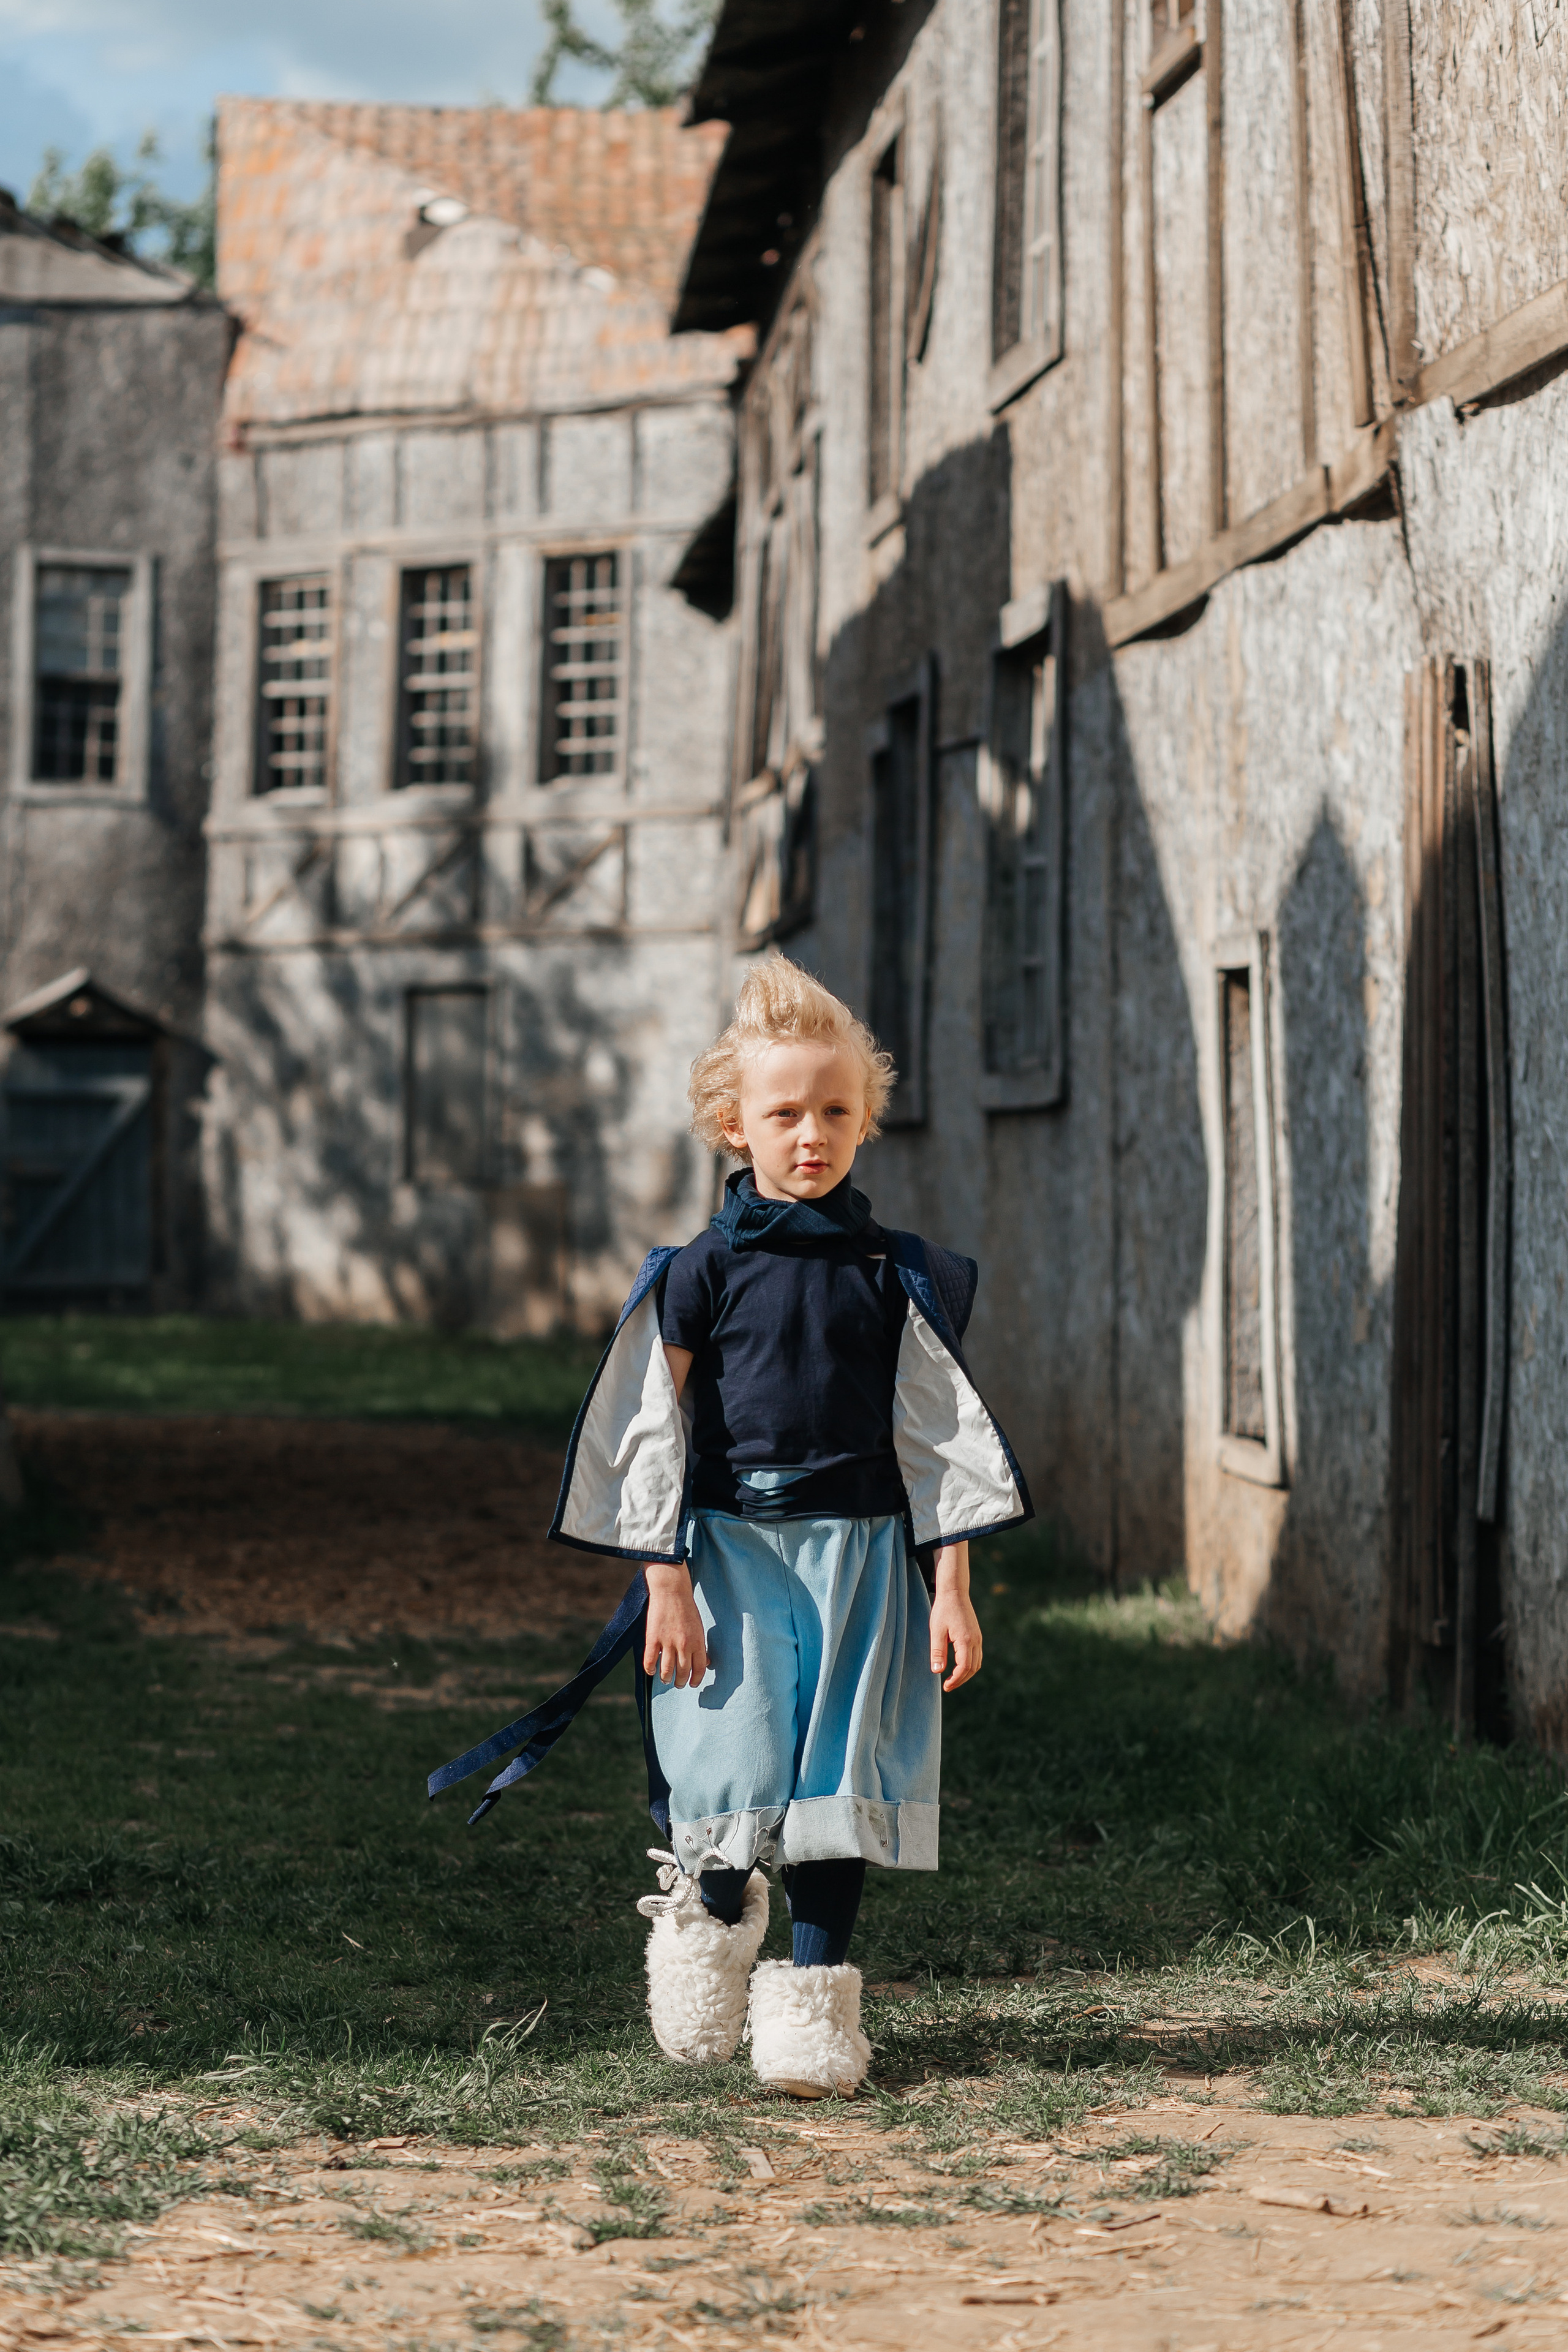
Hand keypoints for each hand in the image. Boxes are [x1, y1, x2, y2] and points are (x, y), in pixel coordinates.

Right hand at [643, 1561, 708, 1687]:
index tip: (692, 1684)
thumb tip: (706, 1662)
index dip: (696, 1680)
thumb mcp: (699, 1628)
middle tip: (678, 1684)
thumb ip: (701, 1646)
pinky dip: (650, 1669)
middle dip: (681, 1682)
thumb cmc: (687, 1609)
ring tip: (666, 1680)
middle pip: (683, 1672)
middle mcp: (683, 1645)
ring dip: (666, 1679)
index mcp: (697, 1642)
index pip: (699, 1668)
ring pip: (667, 1670)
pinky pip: (650, 1660)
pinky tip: (652, 1671)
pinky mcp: (653, 1638)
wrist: (671, 1591)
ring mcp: (667, 1642)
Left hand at [930, 1541, 981, 1691]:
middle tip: (948, 1686)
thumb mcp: (936, 1631)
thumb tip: (937, 1672)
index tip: (945, 1686)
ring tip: (953, 1679)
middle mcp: (975, 1640)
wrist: (954, 1592)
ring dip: (966, 1674)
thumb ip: (937, 1652)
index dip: (955, 1680)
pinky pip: (977, 1656)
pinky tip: (959, 1667)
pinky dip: (970, 1665)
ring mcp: (978, 1638)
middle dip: (961, 1680)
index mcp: (966, 1640)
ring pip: (977, 1663)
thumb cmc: (943, 1610)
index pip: (964, 1668)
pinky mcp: (977, 1635)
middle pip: (973, 1668)